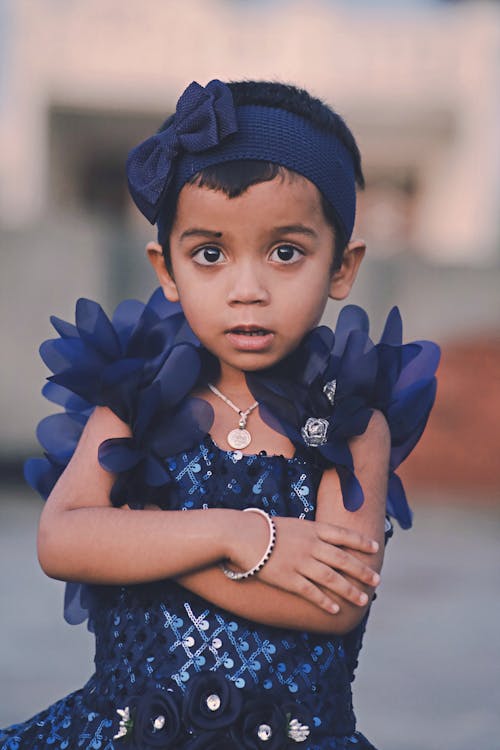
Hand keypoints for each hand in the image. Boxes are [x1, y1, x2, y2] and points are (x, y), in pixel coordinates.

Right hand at [226, 513, 379, 613]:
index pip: (343, 535)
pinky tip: (335, 610)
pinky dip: (325, 601)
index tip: (376, 548)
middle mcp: (311, 545)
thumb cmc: (262, 528)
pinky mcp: (289, 578)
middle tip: (377, 581)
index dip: (361, 542)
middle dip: (362, 571)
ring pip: (332, 578)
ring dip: (350, 590)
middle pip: (343, 559)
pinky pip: (311, 592)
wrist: (241, 535)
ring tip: (363, 600)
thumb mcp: (291, 524)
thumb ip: (309, 533)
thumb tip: (323, 540)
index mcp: (312, 529)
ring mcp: (301, 562)